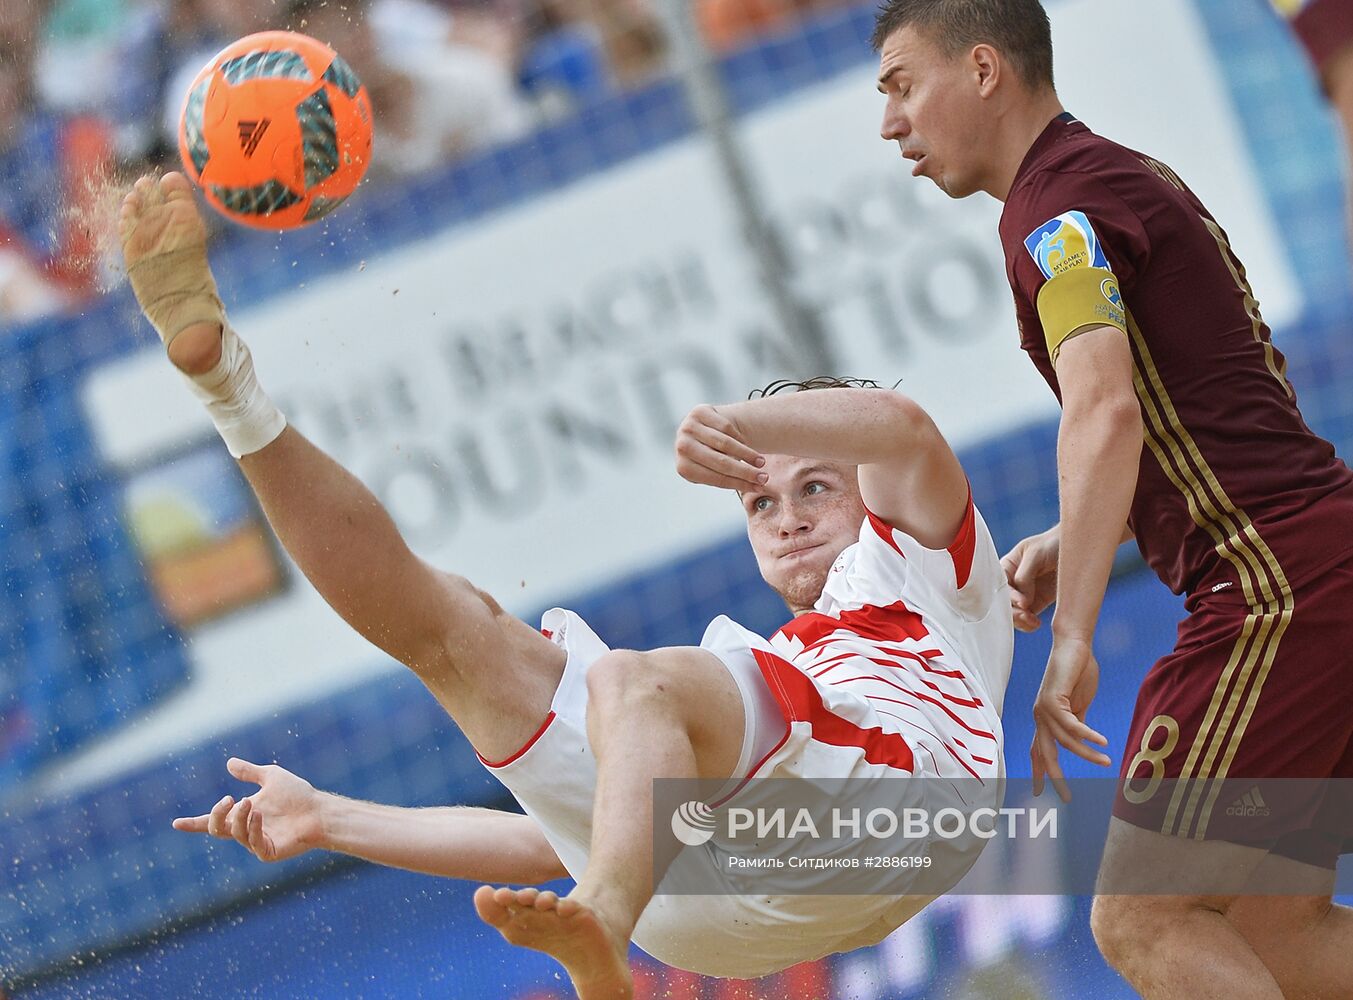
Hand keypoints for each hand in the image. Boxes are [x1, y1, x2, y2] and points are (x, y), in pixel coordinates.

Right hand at [172, 757, 326, 862]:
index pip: (213, 821)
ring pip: (235, 833)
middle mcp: (246, 831)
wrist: (319, 810)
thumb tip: (229, 763)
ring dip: (239, 817)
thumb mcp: (271, 777)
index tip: (176, 823)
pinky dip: (252, 827)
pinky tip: (259, 815)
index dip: (194, 823)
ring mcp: (256, 842)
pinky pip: (253, 843)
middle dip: (215, 815)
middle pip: (217, 829)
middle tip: (228, 799)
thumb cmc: (298, 796)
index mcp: (242, 816)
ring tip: (250, 802)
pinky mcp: (268, 852)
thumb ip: (250, 772)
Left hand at [674, 404, 766, 490]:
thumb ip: (732, 478)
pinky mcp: (699, 412)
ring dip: (747, 454)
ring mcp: (688, 427)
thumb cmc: (711, 456)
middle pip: (721, 462)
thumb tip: (757, 487)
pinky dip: (739, 437)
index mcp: (684, 467)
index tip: (757, 487)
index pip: (715, 478)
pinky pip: (725, 427)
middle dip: (746, 471)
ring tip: (761, 462)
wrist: (704, 430)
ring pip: (726, 443)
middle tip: (764, 477)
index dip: (739, 483)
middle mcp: (682, 446)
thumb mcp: (715, 471)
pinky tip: (746, 444)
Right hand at [1001, 526, 1059, 631]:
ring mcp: (1024, 594)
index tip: (1023, 602)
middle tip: (1026, 616)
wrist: (1077, 548)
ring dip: (1020, 621)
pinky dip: (1029, 624)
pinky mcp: (1036, 603)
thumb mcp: (1036, 553)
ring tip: (1033, 622)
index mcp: (1006, 568)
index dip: (1008, 597)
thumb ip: (1025, 575)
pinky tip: (1036, 624)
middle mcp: (1012, 583)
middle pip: (1003, 603)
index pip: (999, 586)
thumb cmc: (1052, 544)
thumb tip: (1022, 601)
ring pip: (1014, 614)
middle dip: (1013, 612)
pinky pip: (1027, 618)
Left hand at [1031, 635, 1110, 800]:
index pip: (1038, 751)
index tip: (1039, 791)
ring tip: (1106, 761)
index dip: (1038, 772)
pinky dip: (1088, 736)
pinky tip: (1102, 743)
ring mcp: (1044, 709)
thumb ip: (1077, 723)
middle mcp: (1040, 717)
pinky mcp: (1053, 699)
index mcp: (1044, 720)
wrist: (1074, 646)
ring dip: (1087, 754)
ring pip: (1065, 741)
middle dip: (1053, 776)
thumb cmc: (1077, 673)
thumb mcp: (1078, 704)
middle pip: (1044, 754)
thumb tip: (1083, 741)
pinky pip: (1072, 725)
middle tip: (1064, 796)